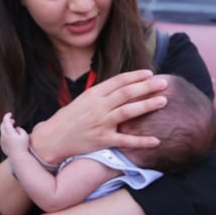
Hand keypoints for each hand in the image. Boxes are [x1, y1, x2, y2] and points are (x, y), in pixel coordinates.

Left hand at [0, 112, 28, 157]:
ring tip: (15, 131)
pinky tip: (12, 138)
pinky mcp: (2, 145)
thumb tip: (16, 128)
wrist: (18, 157)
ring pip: (2, 131)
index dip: (7, 116)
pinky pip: (3, 137)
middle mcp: (4, 136)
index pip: (6, 121)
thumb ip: (20, 129)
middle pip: (2, 125)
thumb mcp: (24, 135)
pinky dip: (6, 134)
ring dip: (7, 129)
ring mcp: (2, 141)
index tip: (10, 114)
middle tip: (13, 121)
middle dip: (7, 121)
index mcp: (9, 132)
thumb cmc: (23, 146)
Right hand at [31, 69, 167, 162]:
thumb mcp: (82, 100)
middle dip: (147, 87)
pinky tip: (156, 140)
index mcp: (93, 94)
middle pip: (126, 93)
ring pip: (128, 111)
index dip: (135, 76)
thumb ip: (102, 94)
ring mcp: (101, 123)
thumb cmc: (68, 118)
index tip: (150, 73)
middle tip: (164, 82)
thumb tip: (122, 86)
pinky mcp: (103, 140)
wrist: (52, 139)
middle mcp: (98, 107)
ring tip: (163, 100)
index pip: (118, 81)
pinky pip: (125, 140)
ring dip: (147, 105)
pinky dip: (141, 141)